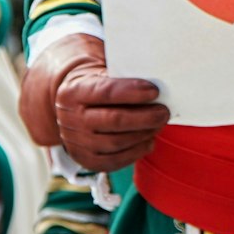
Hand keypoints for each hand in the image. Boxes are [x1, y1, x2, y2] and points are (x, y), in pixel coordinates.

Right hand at [23, 33, 168, 170]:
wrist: (73, 108)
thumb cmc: (96, 87)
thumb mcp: (101, 73)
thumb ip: (123, 73)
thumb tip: (155, 76)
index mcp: (72, 92)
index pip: (105, 92)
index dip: (132, 92)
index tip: (154, 91)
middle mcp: (70, 119)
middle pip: (113, 121)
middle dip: (144, 117)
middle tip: (163, 112)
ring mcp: (76, 142)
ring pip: (116, 143)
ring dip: (143, 134)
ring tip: (159, 124)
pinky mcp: (86, 159)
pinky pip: (114, 161)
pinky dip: (136, 152)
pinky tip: (149, 140)